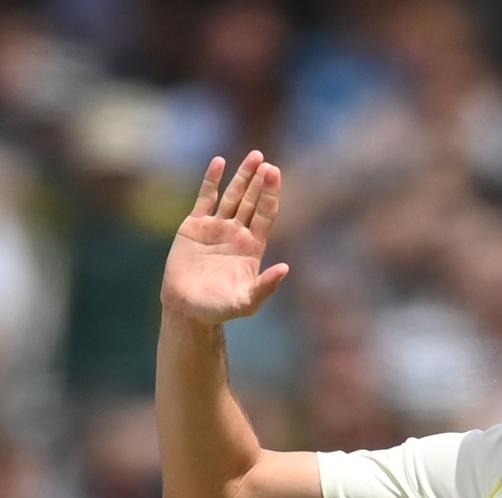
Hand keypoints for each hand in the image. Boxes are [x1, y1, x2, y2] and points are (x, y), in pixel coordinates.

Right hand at [160, 151, 287, 325]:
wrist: (187, 309)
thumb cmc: (219, 309)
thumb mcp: (247, 301)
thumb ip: (266, 286)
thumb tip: (286, 269)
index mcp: (253, 246)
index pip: (265, 214)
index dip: (270, 194)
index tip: (275, 173)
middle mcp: (237, 233)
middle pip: (251, 201)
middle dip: (259, 181)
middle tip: (266, 160)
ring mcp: (217, 227)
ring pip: (232, 196)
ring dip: (242, 176)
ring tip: (254, 156)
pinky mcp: (194, 226)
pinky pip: (205, 198)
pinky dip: (212, 180)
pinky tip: (219, 162)